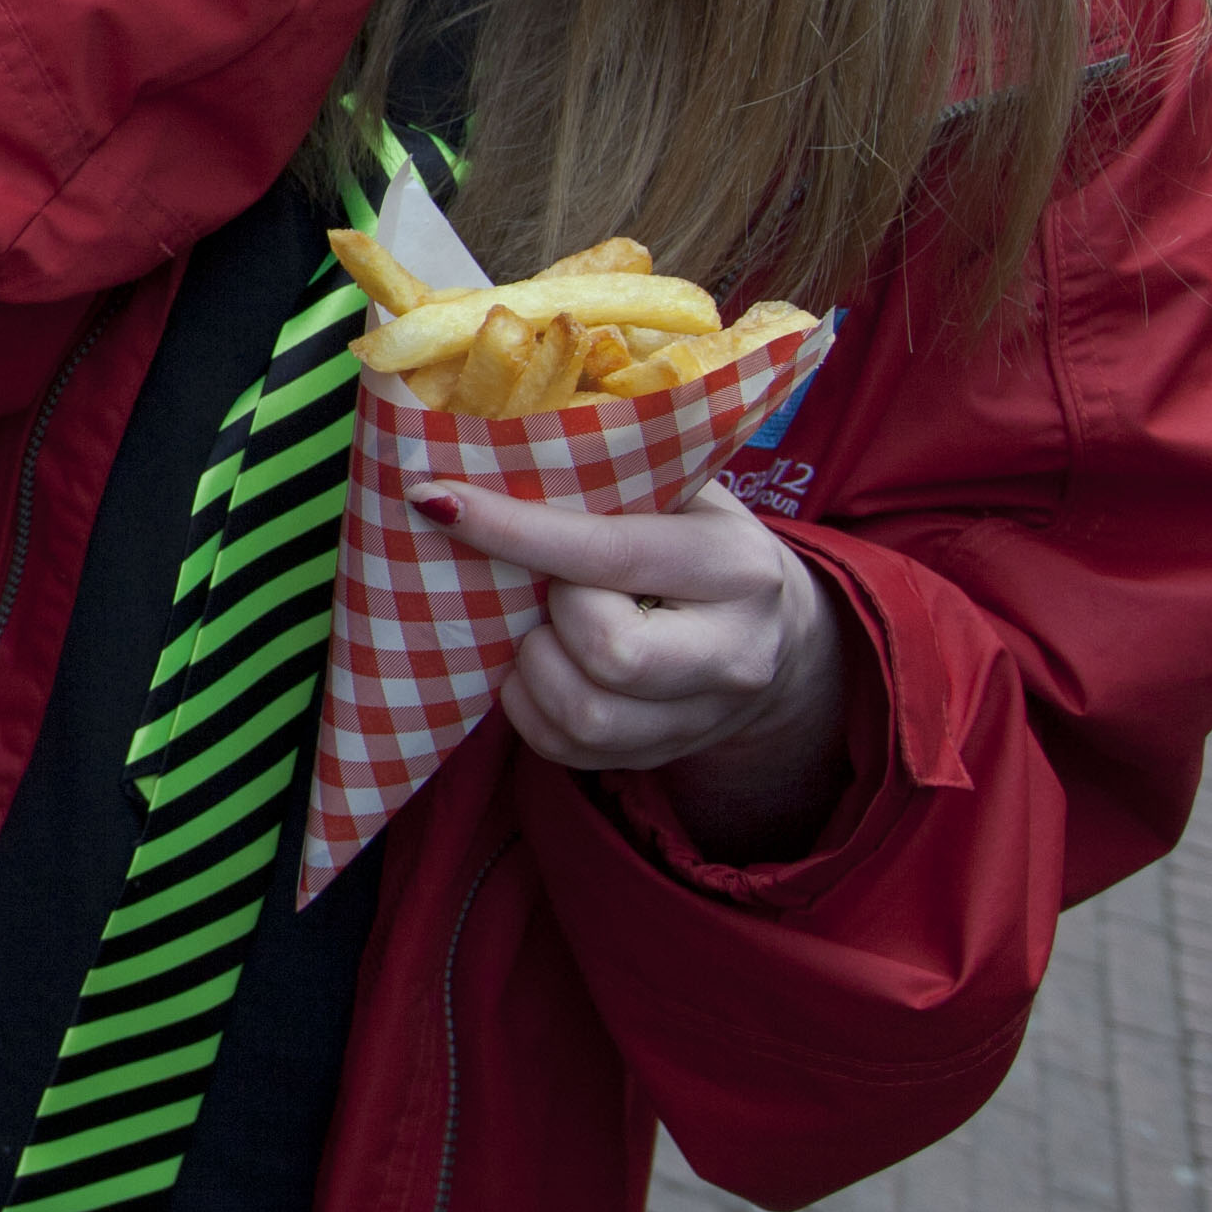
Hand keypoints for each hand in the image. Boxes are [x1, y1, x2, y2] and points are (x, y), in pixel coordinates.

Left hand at [428, 476, 854, 862]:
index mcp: (735, 565)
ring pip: (584, 716)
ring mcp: (703, 717)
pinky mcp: (662, 756)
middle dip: (555, 616)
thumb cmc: (697, 540)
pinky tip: (541, 670)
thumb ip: (606, 477)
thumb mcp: (679, 492)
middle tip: (552, 590)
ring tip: (543, 630)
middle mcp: (734, 652)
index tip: (436, 498)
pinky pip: (566, 750)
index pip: (611, 553)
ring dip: (534, 668)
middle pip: (610, 653)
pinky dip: (530, 708)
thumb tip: (480, 455)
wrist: (775, 638)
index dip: (515, 529)